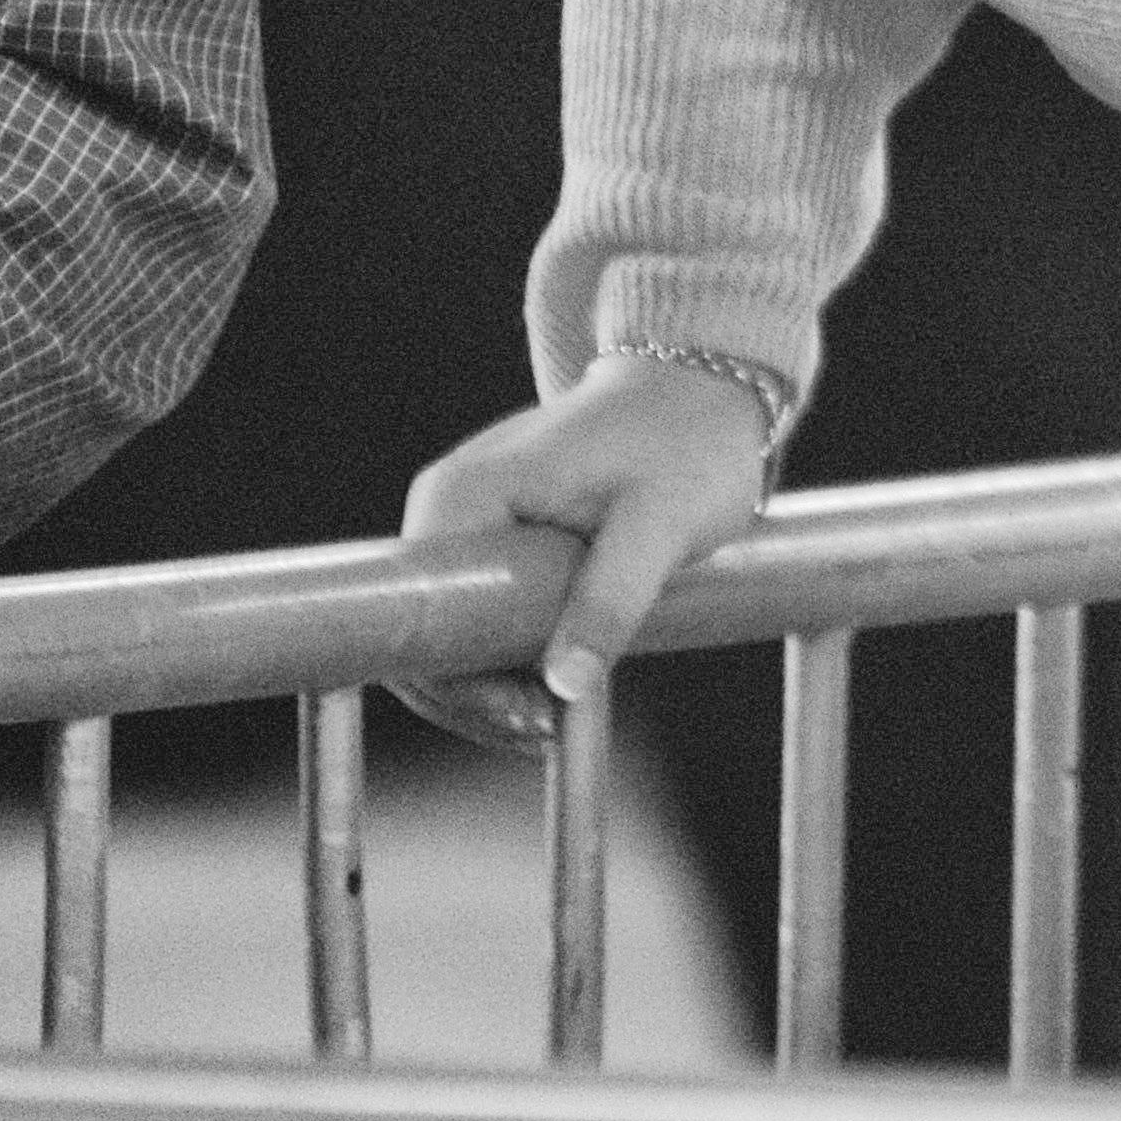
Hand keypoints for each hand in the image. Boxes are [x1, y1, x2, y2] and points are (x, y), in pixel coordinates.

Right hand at [388, 353, 778, 750]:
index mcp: (466, 495)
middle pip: (421, 631)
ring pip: (446, 631)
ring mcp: (464, 521)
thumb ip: (611, 598)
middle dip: (475, 695)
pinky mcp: (490, 538)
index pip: (420, 616)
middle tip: (549, 727)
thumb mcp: (662, 524)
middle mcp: (445, 506)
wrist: (700, 392)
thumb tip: (564, 684)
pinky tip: (555, 685)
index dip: (459, 684)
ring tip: (557, 716)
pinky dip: (505, 657)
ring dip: (490, 684)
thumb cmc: (687, 444)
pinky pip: (475, 614)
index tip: (530, 716)